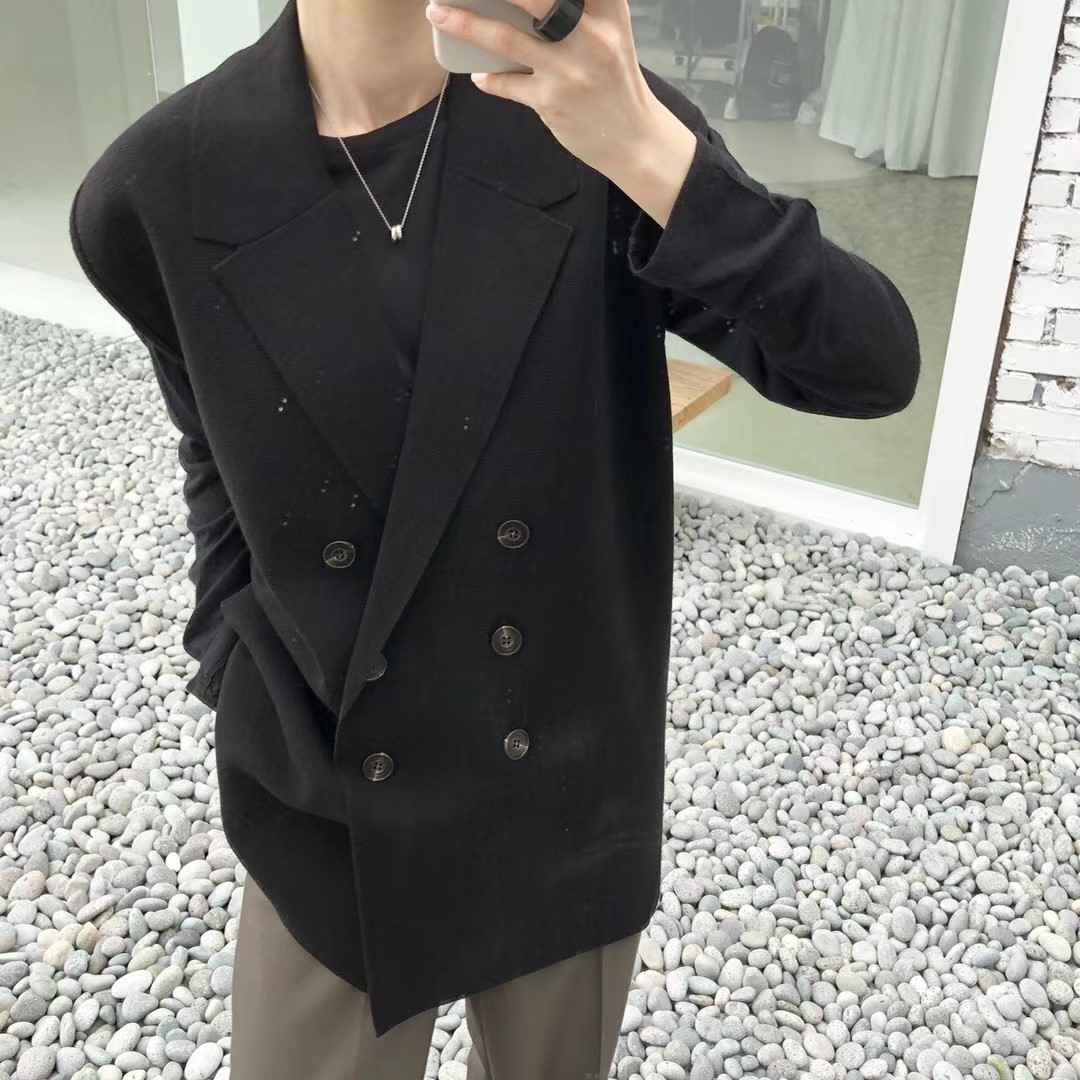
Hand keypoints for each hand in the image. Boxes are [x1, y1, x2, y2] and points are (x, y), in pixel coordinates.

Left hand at [425, 0, 664, 173]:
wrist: (634, 139)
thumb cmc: (616, 80)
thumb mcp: (612, 31)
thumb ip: (582, 7)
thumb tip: (524, 1)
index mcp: (607, 8)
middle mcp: (589, 34)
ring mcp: (568, 69)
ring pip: (506, 38)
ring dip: (466, 23)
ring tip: (437, 12)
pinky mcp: (552, 100)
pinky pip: (508, 84)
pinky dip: (489, 79)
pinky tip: (479, 74)